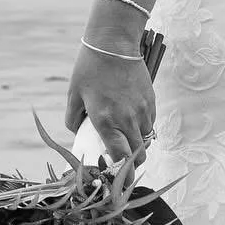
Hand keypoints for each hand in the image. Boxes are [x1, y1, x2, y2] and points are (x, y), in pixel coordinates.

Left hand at [65, 43, 155, 168]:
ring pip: (146, 140)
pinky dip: (142, 128)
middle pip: (138, 156)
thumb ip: (73, 120)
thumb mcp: (74, 95)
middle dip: (131, 164)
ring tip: (124, 136)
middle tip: (120, 161)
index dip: (122, 176)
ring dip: (137, 145)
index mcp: (106, 121)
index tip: (118, 182)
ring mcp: (143, 110)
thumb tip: (78, 132)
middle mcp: (128, 119)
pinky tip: (131, 118)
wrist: (114, 42)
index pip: (121, 159)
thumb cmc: (89, 68)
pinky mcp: (151, 100)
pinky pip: (150, 124)